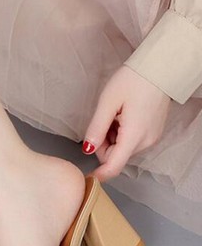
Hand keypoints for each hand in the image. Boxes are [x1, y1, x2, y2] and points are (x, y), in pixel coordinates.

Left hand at [82, 65, 170, 181]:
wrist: (159, 68)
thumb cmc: (133, 80)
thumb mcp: (108, 102)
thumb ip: (97, 128)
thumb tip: (87, 149)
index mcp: (134, 136)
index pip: (114, 167)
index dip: (98, 174)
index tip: (86, 177)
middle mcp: (145, 142)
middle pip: (115, 157)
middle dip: (103, 145)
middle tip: (103, 121)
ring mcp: (151, 138)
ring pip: (121, 149)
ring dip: (112, 138)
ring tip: (115, 115)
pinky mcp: (152, 133)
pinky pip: (130, 142)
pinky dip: (121, 133)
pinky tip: (123, 116)